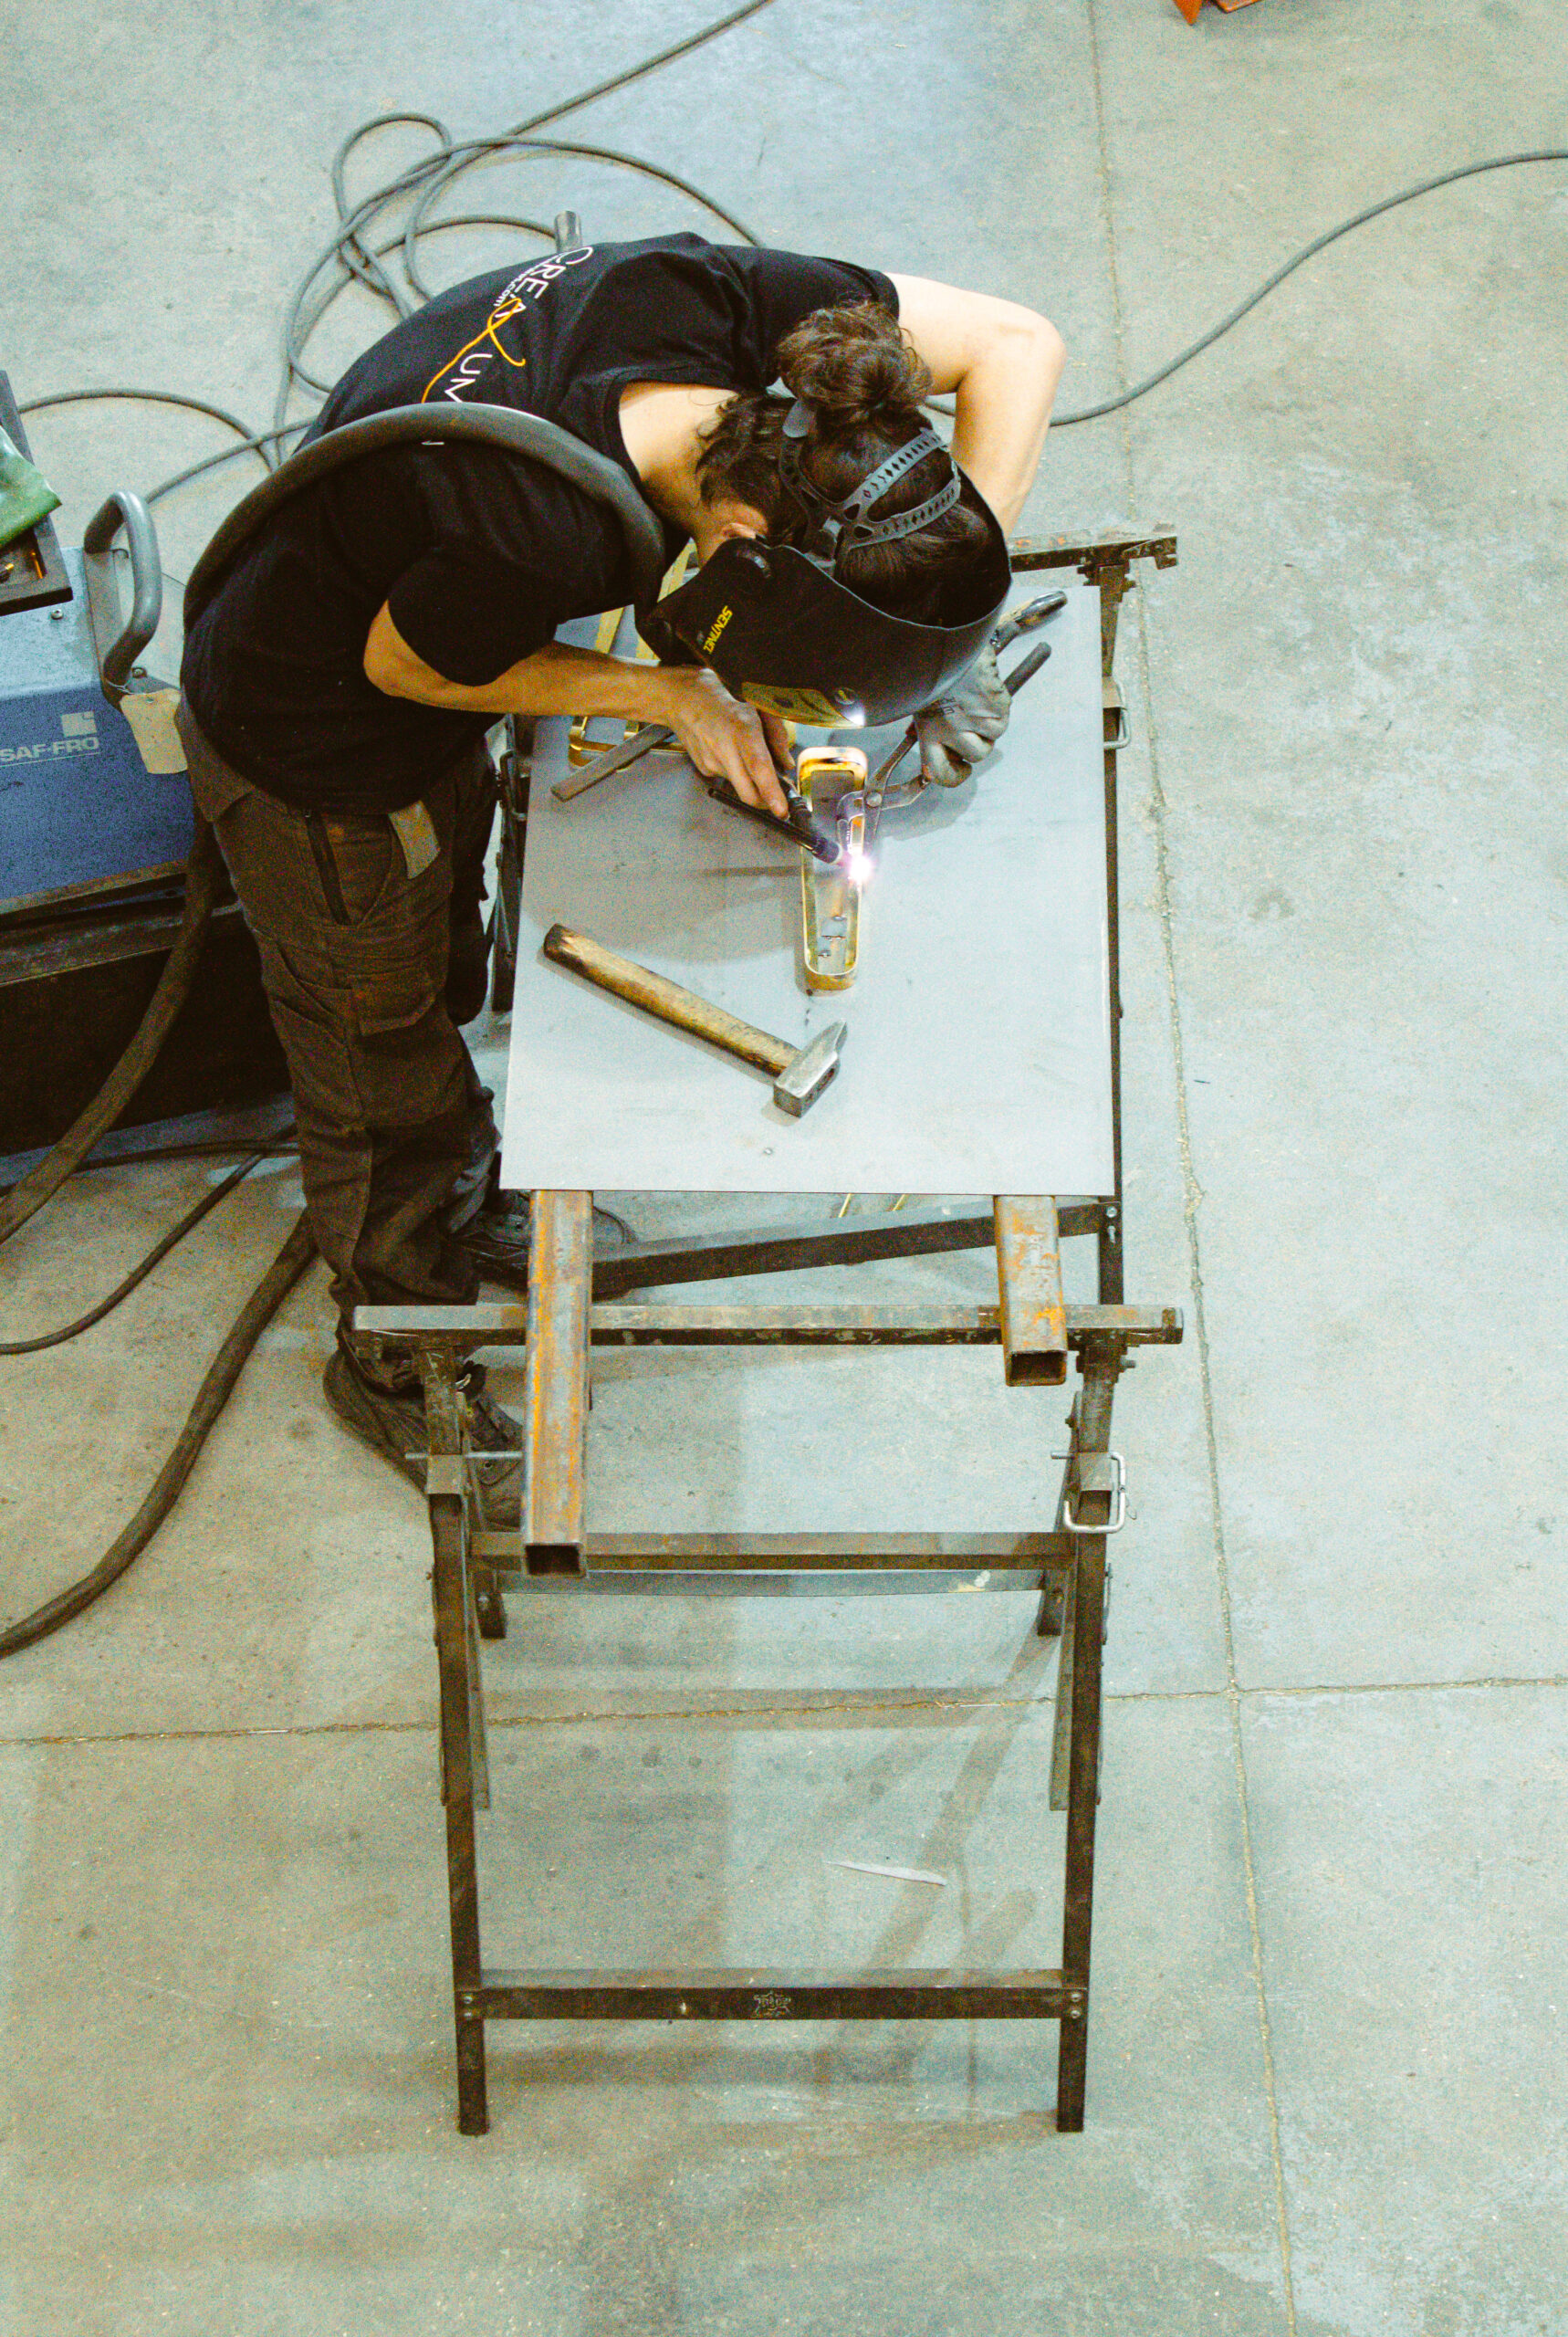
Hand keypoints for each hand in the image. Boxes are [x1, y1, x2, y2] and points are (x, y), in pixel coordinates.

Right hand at [654, 667, 791, 818]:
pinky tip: (730, 750)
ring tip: (746, 752)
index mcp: (741, 728)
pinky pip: (727, 777)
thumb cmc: (719, 695)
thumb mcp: (756, 705)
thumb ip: (775, 735)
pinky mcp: (703, 767)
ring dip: (749, 780)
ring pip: (739, 785)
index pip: (758, 767)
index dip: (771, 792)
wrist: (680, 698)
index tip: (781, 809)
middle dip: (765, 801)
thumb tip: (786, 764)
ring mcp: (710, 760)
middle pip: (747, 792)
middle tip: (777, 797)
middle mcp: (723, 748)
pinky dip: (735, 770)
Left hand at [914, 642, 1009, 786]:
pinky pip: (1003, 714)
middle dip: (978, 743)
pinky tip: (985, 686)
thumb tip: (926, 739)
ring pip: (994, 736)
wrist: (944, 635)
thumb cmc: (926, 665)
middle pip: (977, 756)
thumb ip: (926, 724)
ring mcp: (976, 718)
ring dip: (989, 721)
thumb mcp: (918, 700)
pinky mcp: (996, 704)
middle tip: (972, 724)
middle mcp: (952, 731)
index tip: (960, 769)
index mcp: (928, 731)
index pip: (941, 774)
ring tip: (976, 698)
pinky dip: (998, 703)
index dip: (954, 776)